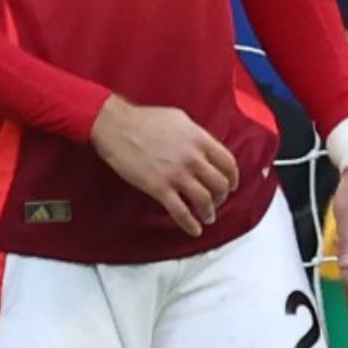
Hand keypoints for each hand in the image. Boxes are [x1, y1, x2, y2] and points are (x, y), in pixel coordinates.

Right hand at [89, 95, 240, 236]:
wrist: (115, 126)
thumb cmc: (142, 119)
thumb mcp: (178, 118)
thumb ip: (196, 134)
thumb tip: (204, 147)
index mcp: (199, 139)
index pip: (228, 163)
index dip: (232, 178)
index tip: (231, 184)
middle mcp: (192, 158)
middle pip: (219, 185)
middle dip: (221, 197)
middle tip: (217, 201)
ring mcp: (176, 174)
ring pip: (204, 201)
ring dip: (209, 212)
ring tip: (207, 216)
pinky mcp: (159, 188)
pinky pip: (181, 212)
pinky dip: (190, 224)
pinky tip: (193, 229)